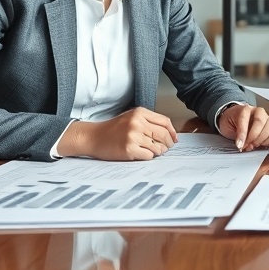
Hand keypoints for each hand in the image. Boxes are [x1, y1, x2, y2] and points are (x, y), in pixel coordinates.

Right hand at [57, 107, 177, 160]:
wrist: (94, 137)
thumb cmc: (113, 129)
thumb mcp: (131, 117)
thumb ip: (149, 121)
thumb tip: (170, 134)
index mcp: (139, 112)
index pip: (165, 122)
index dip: (172, 132)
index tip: (174, 139)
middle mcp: (137, 123)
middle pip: (163, 135)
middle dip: (168, 144)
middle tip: (166, 148)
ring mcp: (133, 136)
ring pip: (158, 147)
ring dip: (158, 152)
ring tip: (152, 151)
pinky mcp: (129, 149)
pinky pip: (149, 156)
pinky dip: (148, 157)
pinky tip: (142, 154)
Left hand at [218, 104, 268, 150]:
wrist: (234, 119)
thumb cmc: (231, 121)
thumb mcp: (226, 126)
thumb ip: (234, 134)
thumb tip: (241, 144)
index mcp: (245, 109)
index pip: (245, 120)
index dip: (243, 134)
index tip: (240, 145)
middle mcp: (258, 112)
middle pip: (261, 123)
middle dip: (254, 138)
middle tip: (247, 147)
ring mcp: (266, 118)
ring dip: (264, 140)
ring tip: (255, 146)